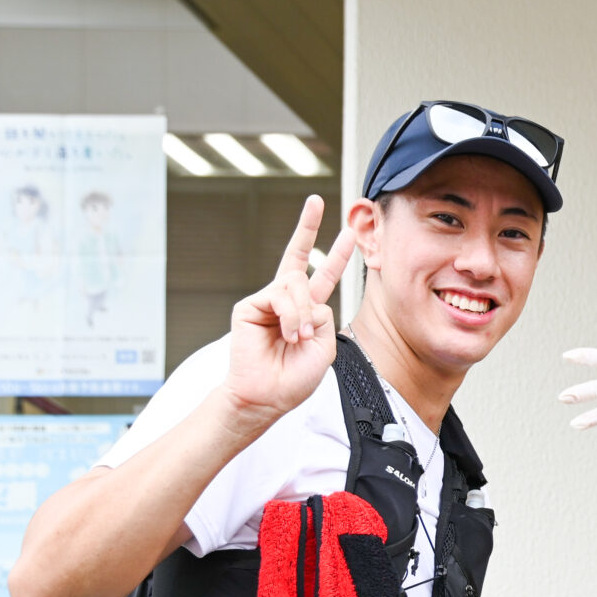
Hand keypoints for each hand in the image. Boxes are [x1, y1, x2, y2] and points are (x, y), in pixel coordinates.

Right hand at [220, 196, 355, 427]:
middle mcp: (288, 301)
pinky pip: (281, 297)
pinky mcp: (250, 305)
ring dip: (303, 313)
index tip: (346, 233)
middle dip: (308, 227)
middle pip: (299, 256)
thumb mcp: (324, 346)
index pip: (323, 275)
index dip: (335, 254)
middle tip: (317, 201)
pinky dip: (290, 316)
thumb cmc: (295, 377)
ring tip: (297, 337)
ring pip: (297, 285)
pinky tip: (287, 334)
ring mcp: (268, 301)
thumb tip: (304, 297)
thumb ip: (322, 316)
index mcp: (309, 310)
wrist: (268, 395)